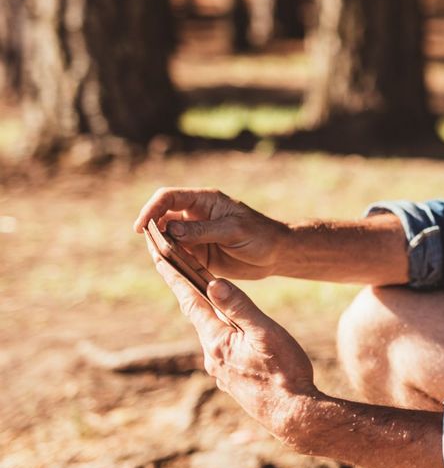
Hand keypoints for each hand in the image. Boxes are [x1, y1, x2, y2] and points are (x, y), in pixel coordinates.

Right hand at [134, 188, 287, 278]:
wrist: (276, 254)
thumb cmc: (260, 235)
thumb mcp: (233, 230)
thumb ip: (202, 230)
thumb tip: (170, 229)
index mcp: (204, 201)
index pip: (168, 197)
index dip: (151, 209)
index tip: (142, 227)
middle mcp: (194, 216)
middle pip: (161, 218)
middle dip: (153, 232)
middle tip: (155, 249)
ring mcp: (193, 235)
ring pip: (165, 239)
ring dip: (159, 249)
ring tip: (164, 261)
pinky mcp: (196, 254)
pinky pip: (175, 257)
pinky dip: (169, 263)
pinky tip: (172, 270)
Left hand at [153, 257, 319, 443]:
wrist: (293, 414)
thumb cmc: (284, 371)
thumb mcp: (265, 333)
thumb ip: (239, 308)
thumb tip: (212, 283)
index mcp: (217, 340)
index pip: (191, 302)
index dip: (175, 278)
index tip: (159, 258)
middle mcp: (212, 356)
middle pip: (198, 316)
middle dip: (190, 292)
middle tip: (179, 268)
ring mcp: (221, 371)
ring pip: (212, 335)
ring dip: (208, 315)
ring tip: (207, 298)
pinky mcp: (232, 381)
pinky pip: (222, 350)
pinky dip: (222, 334)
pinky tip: (232, 334)